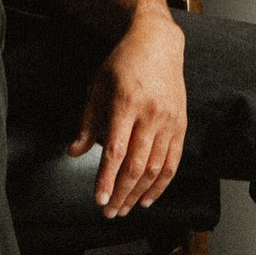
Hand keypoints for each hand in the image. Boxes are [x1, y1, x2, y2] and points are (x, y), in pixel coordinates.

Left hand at [67, 7, 186, 218]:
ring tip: (125, 208)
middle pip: (136, 166)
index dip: (106, 179)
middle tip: (109, 211)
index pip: (116, 151)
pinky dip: (162, 184)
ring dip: (139, 193)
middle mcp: (150, 114)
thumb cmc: (124, 62)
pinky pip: (173, 161)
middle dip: (121, 194)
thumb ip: (87, 122)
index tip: (98, 198)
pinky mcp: (180, 124)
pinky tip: (149, 197)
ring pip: (156, 168)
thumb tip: (74, 152)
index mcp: (126, 103)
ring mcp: (168, 120)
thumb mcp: (98, 86)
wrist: (158, 43)